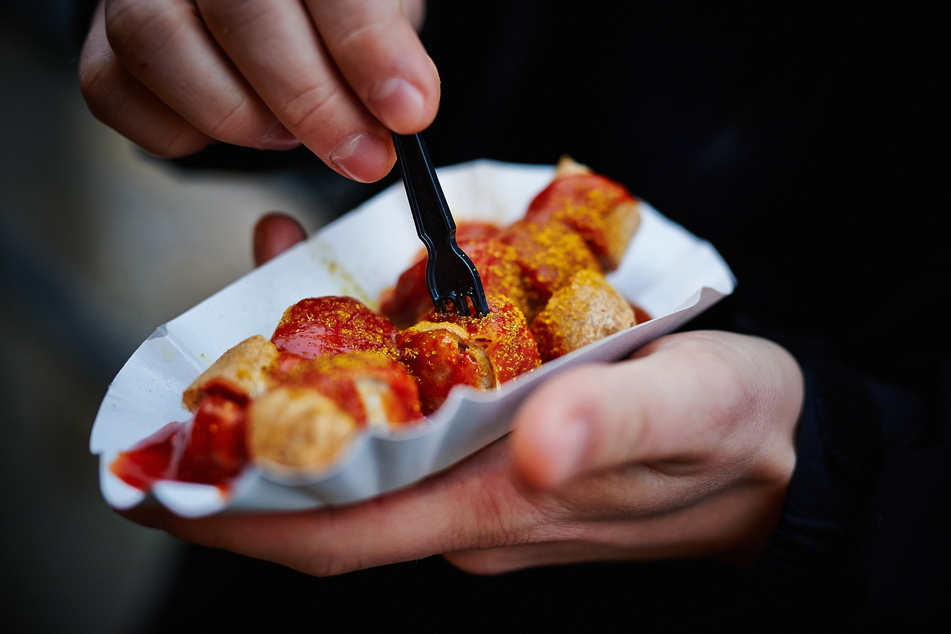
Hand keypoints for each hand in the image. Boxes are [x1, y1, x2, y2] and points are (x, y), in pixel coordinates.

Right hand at [79, 0, 436, 182]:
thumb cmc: (326, 1)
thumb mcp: (376, 0)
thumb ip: (384, 42)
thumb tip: (400, 108)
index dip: (366, 47)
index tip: (407, 110)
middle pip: (239, 10)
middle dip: (312, 102)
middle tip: (364, 154)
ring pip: (157, 42)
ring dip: (239, 115)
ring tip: (292, 137)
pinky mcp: (103, 37)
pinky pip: (113, 89)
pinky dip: (179, 131)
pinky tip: (237, 130)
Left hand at [128, 218, 802, 575]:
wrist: (776, 456)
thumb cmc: (736, 432)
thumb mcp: (693, 408)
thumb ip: (614, 423)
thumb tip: (535, 445)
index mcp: (499, 506)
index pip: (336, 533)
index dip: (240, 516)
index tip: (161, 481)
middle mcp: (470, 510)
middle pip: (330, 490)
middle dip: (253, 431)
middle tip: (212, 342)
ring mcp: (481, 488)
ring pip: (363, 456)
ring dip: (306, 391)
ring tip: (276, 297)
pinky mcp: (499, 459)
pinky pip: (406, 430)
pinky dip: (366, 378)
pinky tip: (362, 315)